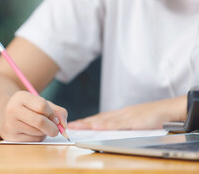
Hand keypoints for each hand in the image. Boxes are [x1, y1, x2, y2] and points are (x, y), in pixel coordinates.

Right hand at [0, 91, 67, 141]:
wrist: (1, 114)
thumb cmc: (26, 108)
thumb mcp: (39, 102)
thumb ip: (56, 110)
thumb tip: (63, 125)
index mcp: (21, 97)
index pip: (42, 106)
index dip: (51, 113)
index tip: (53, 117)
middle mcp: (13, 109)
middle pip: (40, 121)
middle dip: (52, 127)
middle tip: (56, 129)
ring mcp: (10, 124)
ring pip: (37, 133)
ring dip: (45, 132)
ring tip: (40, 127)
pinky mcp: (10, 137)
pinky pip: (32, 140)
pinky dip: (38, 138)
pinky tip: (33, 132)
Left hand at [68, 96, 186, 129]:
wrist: (168, 109)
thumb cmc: (154, 116)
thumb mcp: (136, 121)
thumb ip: (124, 124)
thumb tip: (113, 129)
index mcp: (120, 115)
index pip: (99, 118)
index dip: (86, 121)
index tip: (75, 124)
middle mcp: (120, 114)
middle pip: (97, 118)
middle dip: (83, 122)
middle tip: (68, 125)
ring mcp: (125, 117)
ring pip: (103, 121)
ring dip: (88, 123)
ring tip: (75, 126)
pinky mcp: (132, 121)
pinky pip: (115, 124)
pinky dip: (103, 125)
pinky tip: (94, 126)